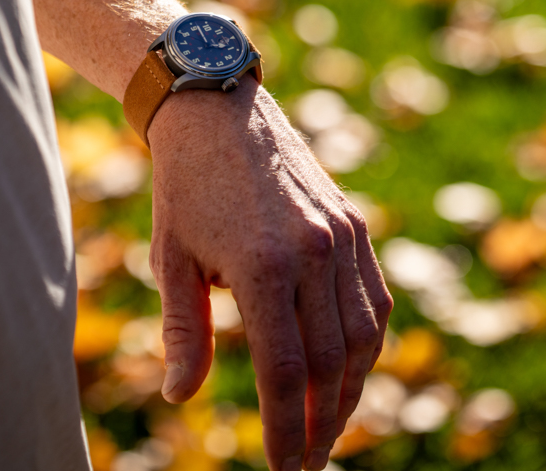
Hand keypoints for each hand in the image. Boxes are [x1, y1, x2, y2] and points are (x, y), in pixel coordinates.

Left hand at [146, 77, 392, 470]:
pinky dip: (366, 345)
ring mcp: (342, 236)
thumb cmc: (184, 189)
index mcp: (262, 265)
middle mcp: (313, 252)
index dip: (286, 429)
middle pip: (331, 364)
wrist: (218, 112)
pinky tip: (350, 372)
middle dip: (321, 424)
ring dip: (351, 392)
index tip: (283, 469)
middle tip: (308, 462)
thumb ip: (182, 332)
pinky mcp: (355, 224)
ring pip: (363, 337)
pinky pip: (374, 300)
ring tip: (329, 427)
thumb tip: (179, 397)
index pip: (284, 372)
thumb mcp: (171, 260)